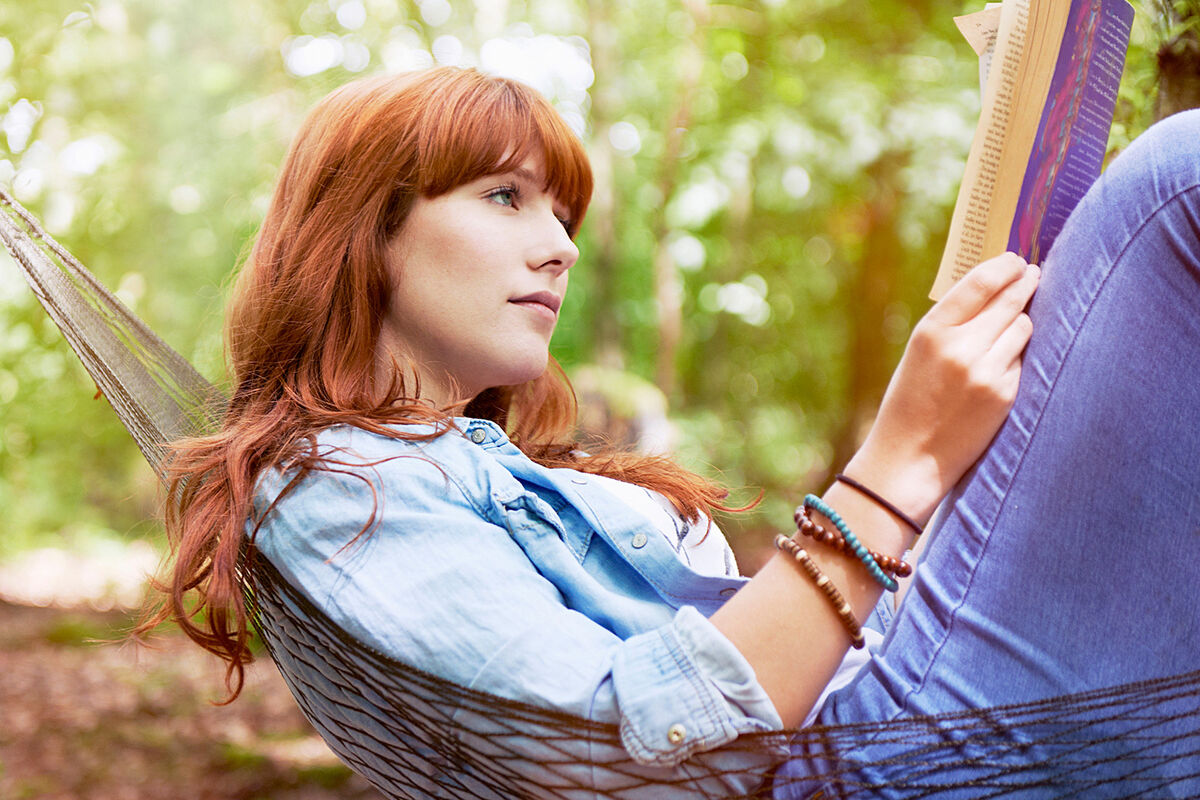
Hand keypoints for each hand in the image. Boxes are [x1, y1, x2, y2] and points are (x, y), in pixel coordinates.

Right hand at [846, 252, 1038, 524]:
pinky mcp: (1004, 394)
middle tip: (1034, 273)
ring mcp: (985, 371)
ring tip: (1011, 326)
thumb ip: (951, 322)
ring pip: (1022, 327)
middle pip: (1009, 300)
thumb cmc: (911, 401)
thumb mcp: (918, 353)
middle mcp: (960, 347)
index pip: (980, 283)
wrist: (910, 456)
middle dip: (1025, 283)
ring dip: (1021, 322)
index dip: (1004, 267)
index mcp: (931, 331)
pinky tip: (1001, 367)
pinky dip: (1015, 359)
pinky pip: (1022, 361)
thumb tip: (993, 287)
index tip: (1017, 260)